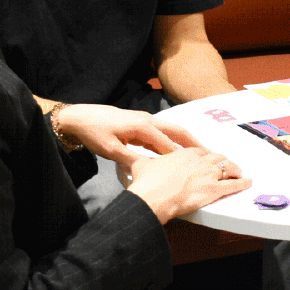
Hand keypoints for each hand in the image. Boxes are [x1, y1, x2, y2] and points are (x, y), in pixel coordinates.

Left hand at [53, 103, 202, 172]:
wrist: (79, 117)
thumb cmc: (94, 133)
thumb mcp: (111, 150)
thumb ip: (132, 161)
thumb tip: (148, 172)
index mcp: (142, 127)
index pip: (168, 143)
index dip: (182, 156)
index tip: (197, 167)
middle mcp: (148, 120)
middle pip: (176, 131)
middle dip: (193, 143)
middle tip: (210, 155)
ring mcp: (145, 120)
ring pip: (170, 130)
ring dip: (184, 141)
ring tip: (199, 153)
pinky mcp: (140, 123)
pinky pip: (161, 132)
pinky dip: (172, 140)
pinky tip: (176, 151)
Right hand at [126, 146, 250, 222]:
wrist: (153, 197)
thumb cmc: (147, 183)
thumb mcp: (140, 165)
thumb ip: (137, 160)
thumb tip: (126, 159)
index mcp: (183, 154)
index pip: (200, 152)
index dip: (206, 156)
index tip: (208, 158)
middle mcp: (198, 162)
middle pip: (216, 158)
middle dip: (223, 161)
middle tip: (226, 165)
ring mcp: (207, 175)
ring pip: (227, 169)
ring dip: (234, 170)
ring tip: (239, 173)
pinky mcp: (213, 190)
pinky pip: (232, 185)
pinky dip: (242, 184)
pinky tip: (248, 183)